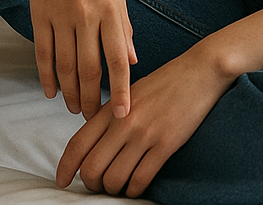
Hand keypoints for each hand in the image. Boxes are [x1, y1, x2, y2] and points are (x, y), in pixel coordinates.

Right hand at [28, 0, 137, 119]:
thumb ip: (123, 27)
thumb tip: (131, 62)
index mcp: (111, 9)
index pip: (117, 60)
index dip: (120, 91)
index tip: (122, 115)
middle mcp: (86, 14)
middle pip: (88, 69)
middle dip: (92, 99)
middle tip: (95, 120)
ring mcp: (60, 14)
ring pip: (64, 65)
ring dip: (70, 93)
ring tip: (75, 109)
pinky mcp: (39, 12)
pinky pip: (42, 52)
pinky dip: (46, 77)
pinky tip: (51, 92)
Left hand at [56, 47, 236, 197]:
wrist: (200, 71)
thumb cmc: (166, 82)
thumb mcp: (129, 93)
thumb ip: (110, 116)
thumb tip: (93, 142)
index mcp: (111, 108)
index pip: (77, 144)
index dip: (65, 168)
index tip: (62, 181)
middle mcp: (123, 122)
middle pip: (91, 168)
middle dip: (91, 184)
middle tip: (98, 185)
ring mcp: (144, 134)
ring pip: (114, 179)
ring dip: (113, 189)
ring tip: (119, 186)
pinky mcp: (165, 145)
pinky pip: (140, 179)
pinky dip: (134, 190)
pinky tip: (136, 186)